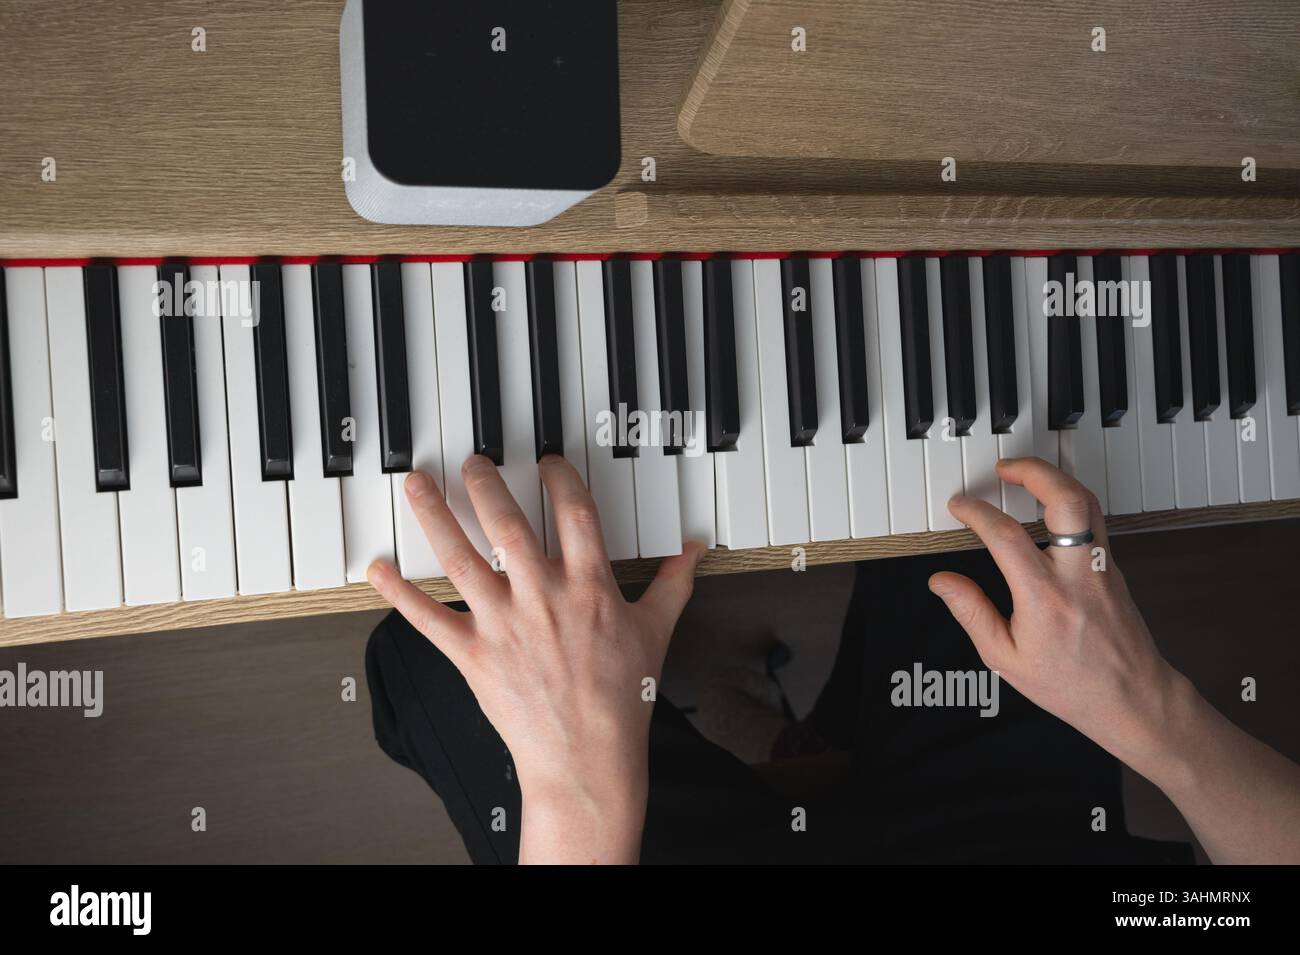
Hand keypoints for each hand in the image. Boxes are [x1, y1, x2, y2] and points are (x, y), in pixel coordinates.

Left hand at [366, 454, 703, 863]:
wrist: (587, 759)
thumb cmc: (622, 700)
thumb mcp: (655, 633)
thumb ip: (673, 584)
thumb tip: (694, 552)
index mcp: (589, 588)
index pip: (574, 513)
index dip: (559, 479)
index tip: (547, 461)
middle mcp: (542, 598)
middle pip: (507, 526)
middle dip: (487, 485)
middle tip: (474, 460)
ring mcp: (503, 626)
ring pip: (461, 560)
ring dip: (435, 518)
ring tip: (418, 485)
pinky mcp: (473, 656)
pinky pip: (428, 620)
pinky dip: (399, 595)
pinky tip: (377, 569)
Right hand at [928, 457, 1185, 770]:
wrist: (1132, 698)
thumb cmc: (1071, 685)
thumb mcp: (1005, 659)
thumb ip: (971, 613)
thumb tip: (942, 582)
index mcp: (1044, 598)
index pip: (1005, 535)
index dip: (976, 512)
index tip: (960, 506)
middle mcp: (1077, 575)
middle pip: (1065, 499)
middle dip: (1032, 472)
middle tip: (1005, 468)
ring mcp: (1100, 568)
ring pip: (1087, 502)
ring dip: (1055, 480)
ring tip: (1025, 476)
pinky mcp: (1111, 568)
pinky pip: (1094, 520)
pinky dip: (1068, 502)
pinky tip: (1048, 507)